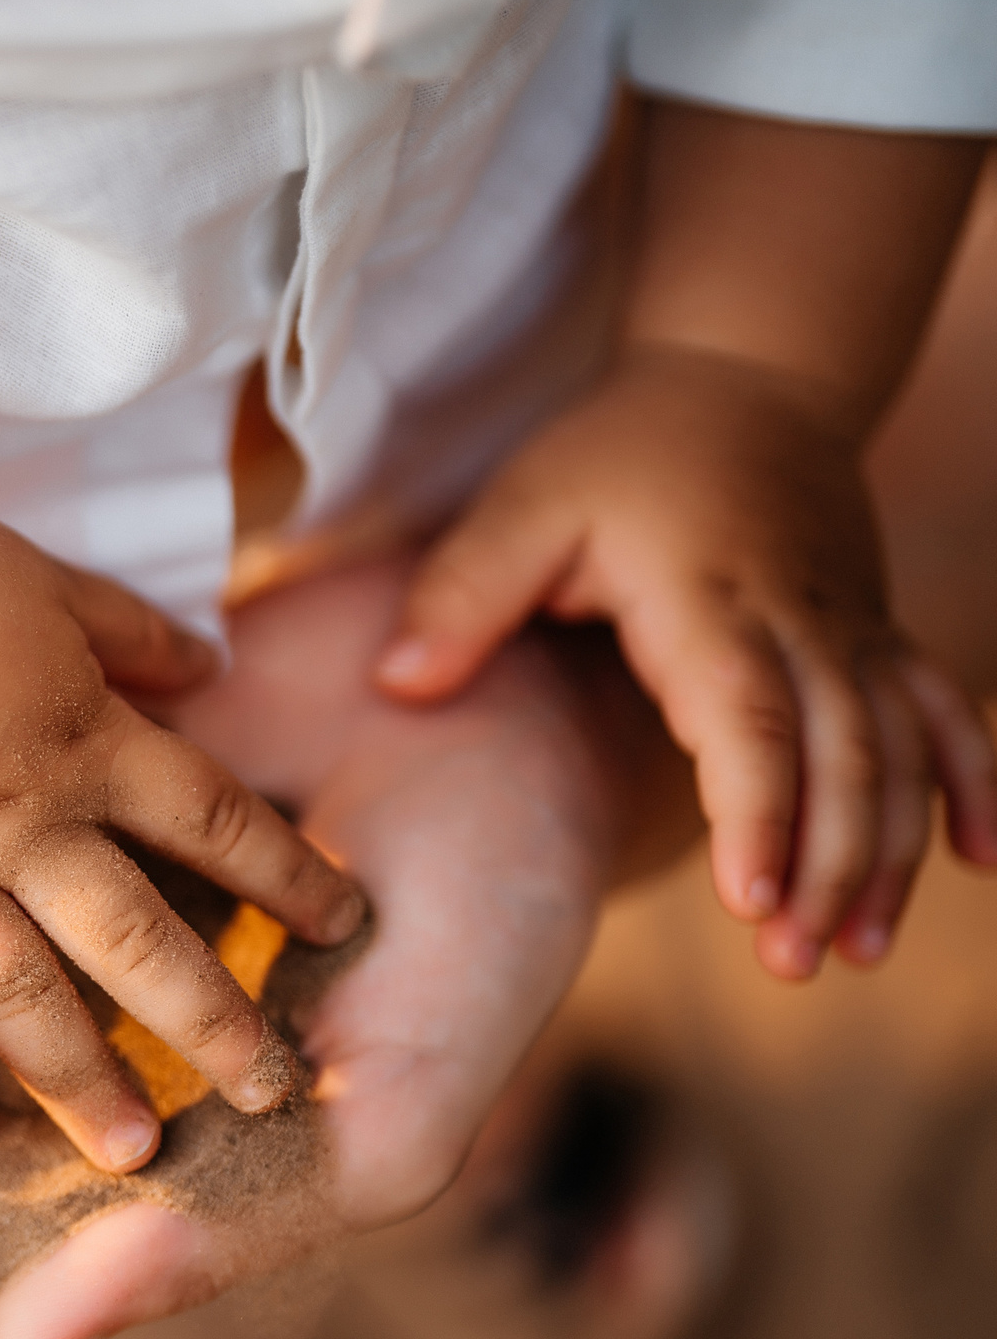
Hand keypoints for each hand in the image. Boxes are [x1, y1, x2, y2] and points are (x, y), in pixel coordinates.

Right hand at [0, 344, 363, 1173]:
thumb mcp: (39, 578)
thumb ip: (129, 632)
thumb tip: (212, 664)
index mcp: (87, 737)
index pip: (219, 820)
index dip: (289, 875)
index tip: (345, 923)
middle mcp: (26, 821)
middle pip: (144, 937)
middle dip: (217, 1022)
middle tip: (276, 1095)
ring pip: (29, 993)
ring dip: (88, 1079)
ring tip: (138, 1156)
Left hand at [375, 345, 996, 977]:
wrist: (744, 373)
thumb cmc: (619, 450)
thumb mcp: (523, 502)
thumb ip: (462, 593)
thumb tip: (399, 683)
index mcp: (713, 600)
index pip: (751, 721)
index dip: (760, 811)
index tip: (752, 899)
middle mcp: (805, 622)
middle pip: (843, 757)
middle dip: (828, 869)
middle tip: (793, 966)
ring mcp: (854, 631)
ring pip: (901, 753)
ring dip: (888, 854)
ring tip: (857, 950)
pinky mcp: (879, 636)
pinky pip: (946, 713)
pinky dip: (973, 784)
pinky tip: (981, 863)